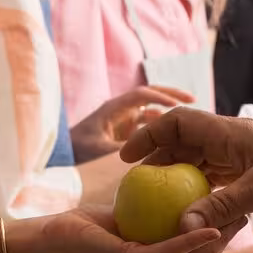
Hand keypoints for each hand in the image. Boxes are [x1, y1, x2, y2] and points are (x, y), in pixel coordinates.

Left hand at [39, 205, 246, 252]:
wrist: (53, 235)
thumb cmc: (90, 228)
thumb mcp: (132, 222)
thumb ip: (156, 219)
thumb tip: (183, 200)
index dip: (222, 242)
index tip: (239, 217)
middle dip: (227, 242)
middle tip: (245, 214)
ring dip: (217, 240)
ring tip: (236, 217)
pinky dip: (192, 241)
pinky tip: (211, 226)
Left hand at [71, 87, 193, 163]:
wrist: (59, 158)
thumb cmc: (75, 152)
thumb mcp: (98, 151)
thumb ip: (121, 151)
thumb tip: (145, 155)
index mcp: (114, 108)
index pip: (142, 95)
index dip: (162, 96)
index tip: (180, 103)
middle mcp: (121, 111)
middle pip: (151, 95)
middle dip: (171, 95)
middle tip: (193, 99)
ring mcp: (124, 121)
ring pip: (151, 111)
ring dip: (168, 113)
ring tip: (190, 119)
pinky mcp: (126, 133)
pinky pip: (148, 128)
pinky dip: (162, 129)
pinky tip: (176, 138)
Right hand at [120, 107, 252, 230]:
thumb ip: (220, 206)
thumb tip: (181, 226)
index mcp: (230, 132)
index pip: (178, 123)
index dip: (149, 136)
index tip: (127, 158)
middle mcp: (231, 141)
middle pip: (183, 143)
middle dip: (156, 161)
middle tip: (136, 188)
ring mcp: (241, 158)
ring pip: (197, 163)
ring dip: (176, 180)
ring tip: (155, 203)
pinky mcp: (251, 175)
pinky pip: (215, 180)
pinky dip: (199, 194)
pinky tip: (190, 212)